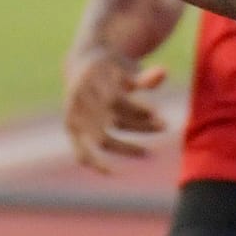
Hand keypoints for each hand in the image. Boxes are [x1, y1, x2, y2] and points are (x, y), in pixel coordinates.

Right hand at [63, 45, 167, 172]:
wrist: (81, 63)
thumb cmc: (111, 67)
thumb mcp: (126, 66)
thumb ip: (143, 76)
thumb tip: (164, 73)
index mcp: (91, 78)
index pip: (115, 100)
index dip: (137, 110)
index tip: (158, 113)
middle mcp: (79, 97)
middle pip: (113, 120)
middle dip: (140, 126)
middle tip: (165, 125)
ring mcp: (73, 114)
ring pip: (101, 138)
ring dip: (125, 148)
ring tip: (147, 152)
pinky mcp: (70, 127)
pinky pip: (80, 150)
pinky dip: (94, 163)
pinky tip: (112, 172)